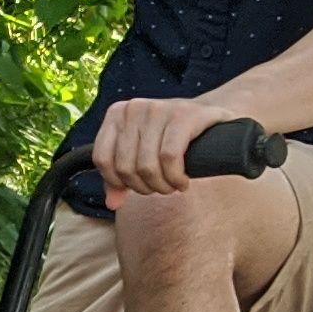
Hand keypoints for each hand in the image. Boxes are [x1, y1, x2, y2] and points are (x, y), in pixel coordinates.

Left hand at [90, 91, 243, 196]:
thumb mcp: (141, 153)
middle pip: (126, 166)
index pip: (101, 158)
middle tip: (160, 188)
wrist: (211, 119)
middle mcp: (134, 107)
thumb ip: (121, 177)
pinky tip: (183, 182)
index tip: (135, 187)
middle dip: (144, 187)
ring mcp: (158, 109)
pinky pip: (170, 158)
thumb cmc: (170, 139)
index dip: (117, 182)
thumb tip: (112, 203)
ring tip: (172, 186)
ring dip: (162, 186)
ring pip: (147, 166)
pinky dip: (176, 178)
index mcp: (117, 113)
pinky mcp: (184, 115)